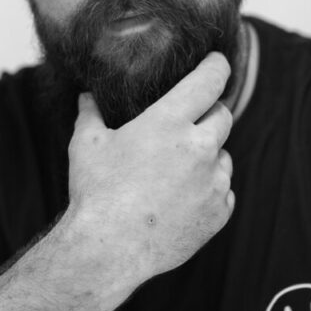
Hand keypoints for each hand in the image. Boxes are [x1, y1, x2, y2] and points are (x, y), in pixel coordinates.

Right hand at [64, 52, 235, 281]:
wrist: (109, 249)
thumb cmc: (96, 193)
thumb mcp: (87, 145)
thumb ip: (91, 114)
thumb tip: (86, 96)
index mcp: (169, 122)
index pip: (210, 80)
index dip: (217, 66)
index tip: (218, 61)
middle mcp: (198, 147)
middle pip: (223, 115)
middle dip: (208, 114)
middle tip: (187, 124)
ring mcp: (212, 181)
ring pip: (224, 155)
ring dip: (208, 156)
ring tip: (175, 172)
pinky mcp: (219, 212)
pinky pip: (224, 190)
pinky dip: (208, 189)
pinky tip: (181, 199)